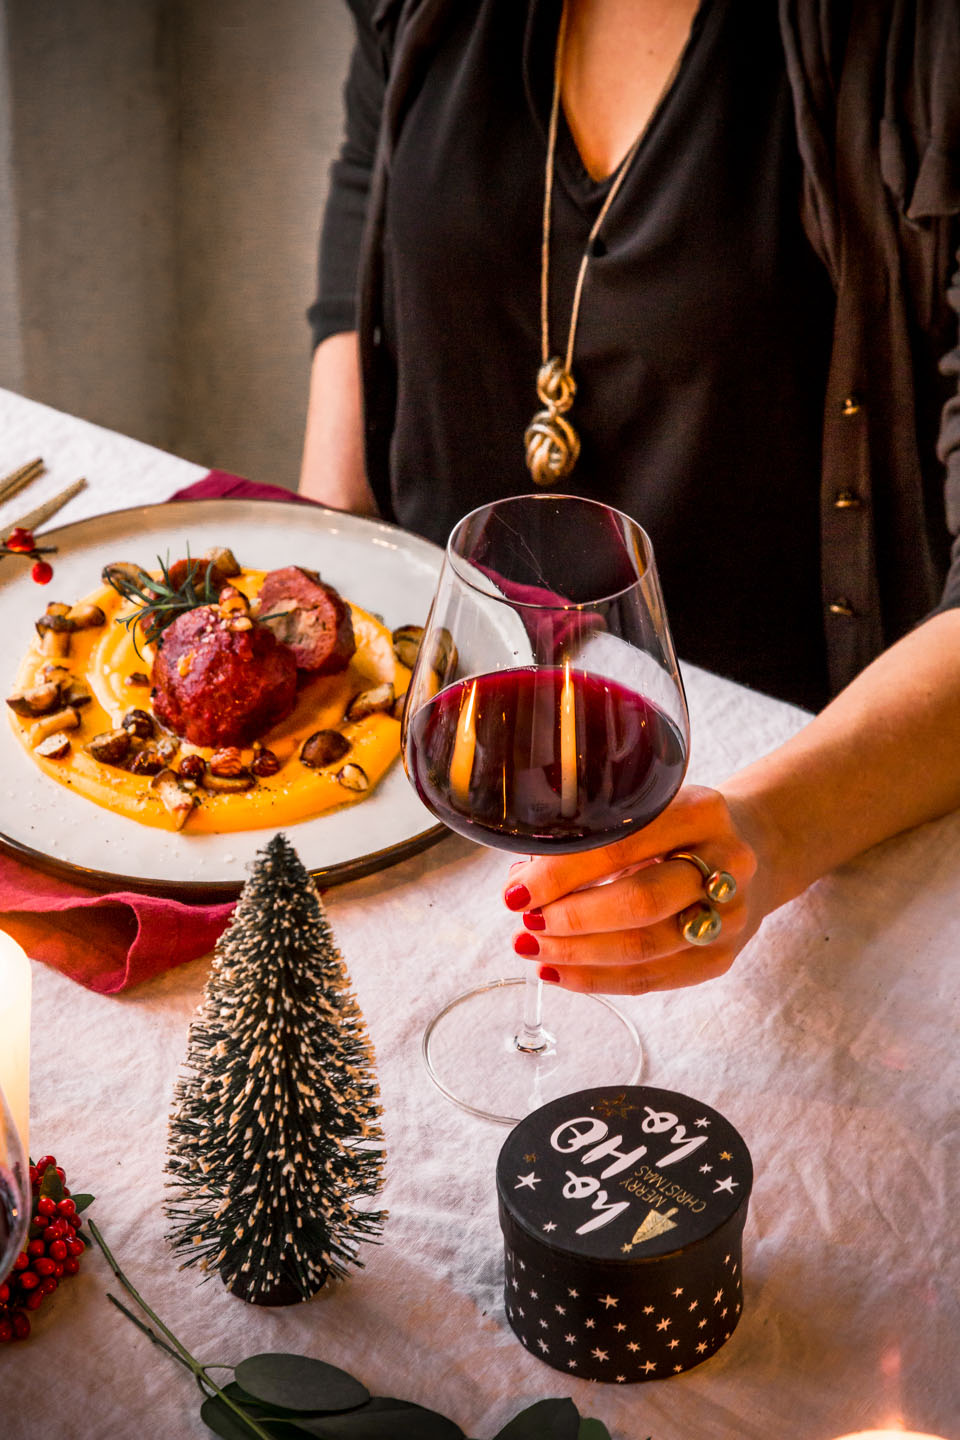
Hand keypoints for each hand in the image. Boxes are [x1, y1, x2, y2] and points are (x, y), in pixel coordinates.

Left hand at [503, 785, 764, 994]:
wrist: (755, 848)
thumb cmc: (681, 827)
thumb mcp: (648, 812)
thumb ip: (591, 840)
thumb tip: (523, 880)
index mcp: (701, 812)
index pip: (621, 846)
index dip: (563, 873)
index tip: (519, 890)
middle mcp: (726, 863)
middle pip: (642, 903)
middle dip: (573, 918)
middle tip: (528, 921)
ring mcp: (729, 916)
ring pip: (645, 949)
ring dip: (578, 954)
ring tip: (533, 948)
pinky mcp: (720, 958)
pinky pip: (651, 979)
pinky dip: (597, 979)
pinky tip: (559, 971)